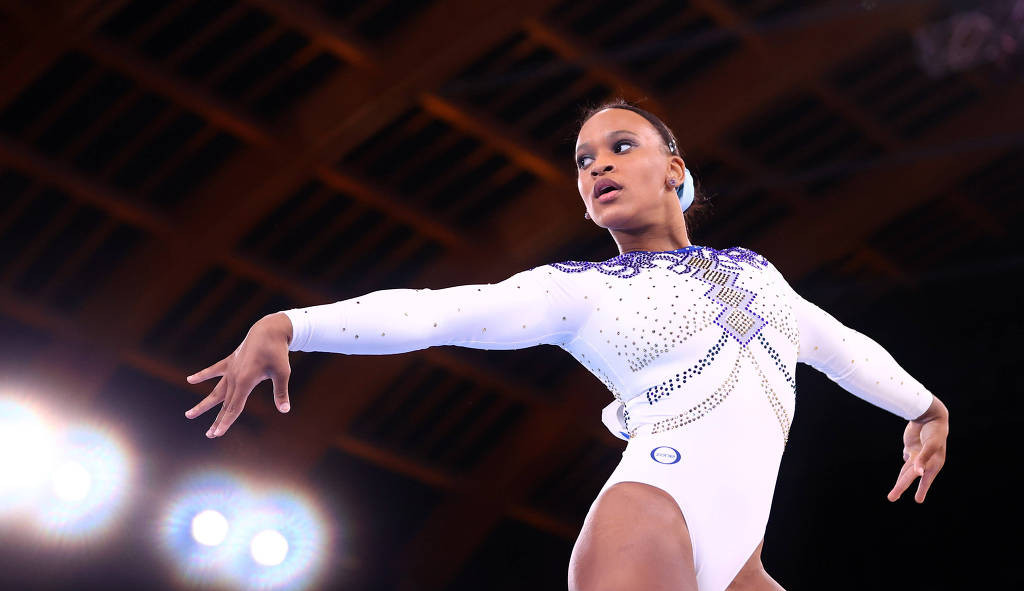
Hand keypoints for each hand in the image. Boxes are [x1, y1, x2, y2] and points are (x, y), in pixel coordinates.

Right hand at [184, 313, 292, 437]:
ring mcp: (231, 368)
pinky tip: (190, 379)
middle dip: (217, 420)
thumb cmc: (278, 352)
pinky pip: (214, 370)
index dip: (226, 422)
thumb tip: (285, 410)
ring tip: (189, 415)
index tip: (217, 434)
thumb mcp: (283, 373)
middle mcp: (234, 377)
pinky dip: (203, 375)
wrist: (269, 329)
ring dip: (204, 404)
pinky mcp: (230, 361)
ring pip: (215, 391)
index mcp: (245, 381)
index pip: (235, 407)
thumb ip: (281, 392)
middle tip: (209, 435)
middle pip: (224, 403)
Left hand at [887, 406, 947, 502]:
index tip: (918, 501)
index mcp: (933, 463)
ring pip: (906, 470)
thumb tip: (919, 473)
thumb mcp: (931, 444)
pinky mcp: (911, 446)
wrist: (929, 414)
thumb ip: (924, 458)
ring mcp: (917, 454)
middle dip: (901, 487)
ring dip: (901, 480)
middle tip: (891, 499)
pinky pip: (907, 457)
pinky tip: (906, 466)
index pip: (924, 479)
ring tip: (895, 493)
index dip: (921, 490)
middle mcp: (924, 461)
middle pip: (909, 476)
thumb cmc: (934, 431)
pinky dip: (906, 464)